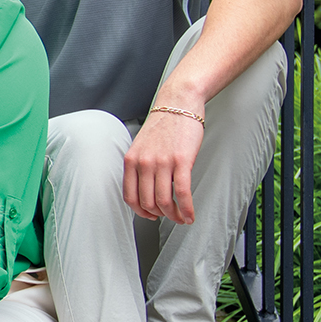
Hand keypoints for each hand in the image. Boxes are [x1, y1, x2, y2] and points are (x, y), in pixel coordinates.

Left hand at [123, 106, 204, 223]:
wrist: (178, 104)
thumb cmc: (163, 125)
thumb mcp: (142, 147)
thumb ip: (140, 167)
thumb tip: (146, 192)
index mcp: (131, 160)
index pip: (130, 197)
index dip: (140, 211)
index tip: (150, 215)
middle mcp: (143, 163)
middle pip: (148, 203)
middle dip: (160, 215)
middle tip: (170, 217)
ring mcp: (162, 163)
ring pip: (164, 202)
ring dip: (174, 215)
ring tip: (182, 218)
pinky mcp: (181, 161)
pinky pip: (182, 193)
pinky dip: (186, 209)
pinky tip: (190, 214)